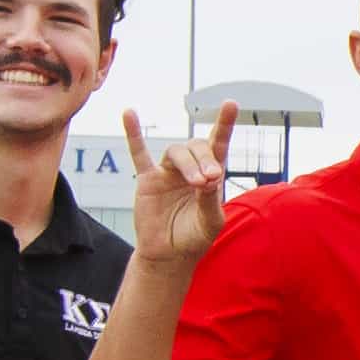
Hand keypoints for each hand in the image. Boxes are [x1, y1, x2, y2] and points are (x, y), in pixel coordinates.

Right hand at [117, 104, 235, 267]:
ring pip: (176, 152)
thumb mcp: (210, 222)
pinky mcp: (147, 180)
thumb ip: (211, 200)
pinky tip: (129, 113)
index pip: (218, 145)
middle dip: (205, 160)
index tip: (231, 104)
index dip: (224, 124)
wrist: (169, 256)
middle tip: (210, 180)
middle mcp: (190, 169)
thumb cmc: (194, 238)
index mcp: (211, 176)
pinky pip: (138, 153)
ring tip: (198, 183)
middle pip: (197, 147)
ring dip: (188, 163)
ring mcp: (167, 172)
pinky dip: (134, 134)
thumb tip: (209, 178)